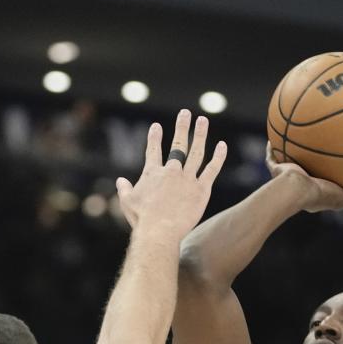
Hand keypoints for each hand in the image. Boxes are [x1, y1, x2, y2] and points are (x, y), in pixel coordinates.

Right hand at [116, 109, 226, 239]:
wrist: (159, 231)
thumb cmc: (142, 219)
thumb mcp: (127, 202)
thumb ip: (124, 188)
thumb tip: (120, 181)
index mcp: (153, 172)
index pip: (153, 149)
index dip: (155, 136)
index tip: (157, 126)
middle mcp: (171, 171)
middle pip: (178, 144)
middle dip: (181, 127)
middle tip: (186, 113)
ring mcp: (187, 179)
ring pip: (197, 152)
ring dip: (200, 134)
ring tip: (203, 120)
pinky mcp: (201, 189)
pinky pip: (211, 170)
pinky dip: (218, 157)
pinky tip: (222, 145)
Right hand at [265, 143, 342, 212]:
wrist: (296, 189)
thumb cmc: (319, 194)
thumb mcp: (342, 197)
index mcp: (311, 193)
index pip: (320, 186)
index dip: (325, 181)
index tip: (331, 172)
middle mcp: (298, 184)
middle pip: (303, 172)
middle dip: (306, 165)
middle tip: (313, 154)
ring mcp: (285, 177)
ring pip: (286, 163)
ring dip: (288, 154)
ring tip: (292, 141)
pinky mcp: (276, 169)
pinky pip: (272, 156)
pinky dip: (271, 148)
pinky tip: (273, 137)